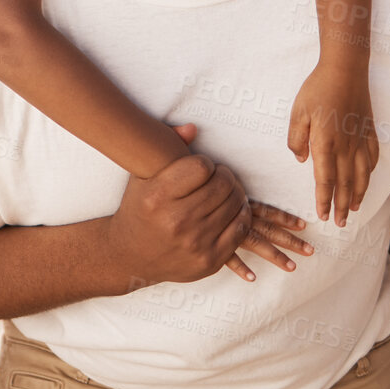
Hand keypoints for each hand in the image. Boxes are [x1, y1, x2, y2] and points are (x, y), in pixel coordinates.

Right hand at [106, 155, 311, 286]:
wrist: (125, 253)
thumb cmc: (136, 210)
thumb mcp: (144, 178)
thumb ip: (168, 150)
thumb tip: (192, 127)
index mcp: (160, 195)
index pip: (202, 169)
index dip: (209, 166)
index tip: (208, 168)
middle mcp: (178, 220)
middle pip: (225, 191)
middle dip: (233, 182)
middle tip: (231, 181)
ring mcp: (194, 243)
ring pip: (237, 214)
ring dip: (249, 205)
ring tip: (263, 208)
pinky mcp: (206, 261)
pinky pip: (239, 240)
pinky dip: (249, 229)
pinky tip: (252, 224)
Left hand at [288, 58, 379, 226]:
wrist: (345, 69)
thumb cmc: (317, 89)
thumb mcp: (297, 113)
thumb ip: (296, 139)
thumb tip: (301, 160)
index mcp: (326, 144)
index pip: (325, 180)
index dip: (324, 200)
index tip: (323, 214)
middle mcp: (346, 147)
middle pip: (345, 184)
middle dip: (342, 206)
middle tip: (339, 223)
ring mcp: (361, 140)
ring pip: (362, 176)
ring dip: (357, 195)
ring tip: (354, 210)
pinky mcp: (370, 131)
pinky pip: (372, 159)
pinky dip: (369, 174)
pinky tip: (366, 180)